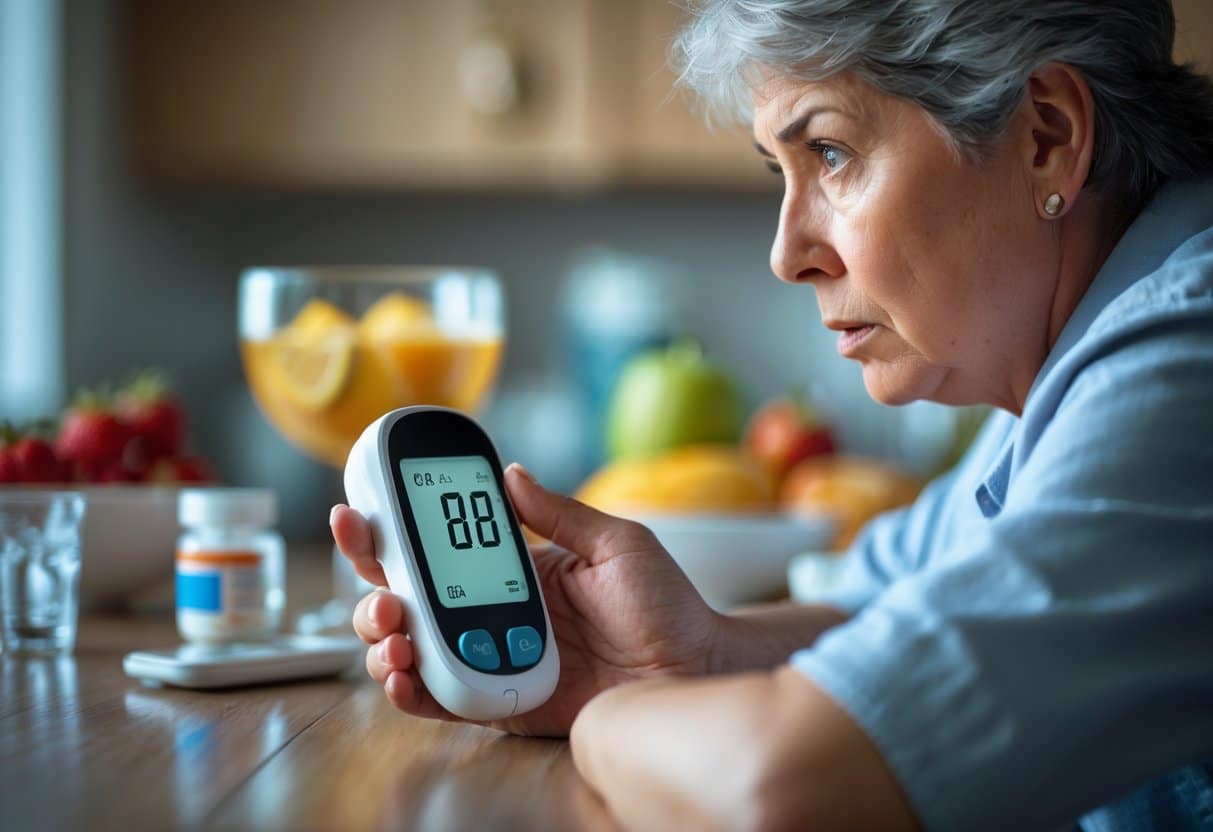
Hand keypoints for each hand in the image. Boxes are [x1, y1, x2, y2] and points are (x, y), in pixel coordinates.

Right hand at [331, 463, 721, 736]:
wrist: (693, 668)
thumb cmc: (665, 603)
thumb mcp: (616, 544)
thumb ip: (560, 514)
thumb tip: (510, 473)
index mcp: (514, 569)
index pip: (440, 547)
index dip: (392, 531)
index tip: (359, 512)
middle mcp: (491, 611)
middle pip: (409, 598)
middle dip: (375, 590)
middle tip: (381, 590)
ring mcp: (490, 656)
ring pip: (413, 648)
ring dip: (383, 639)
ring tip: (393, 633)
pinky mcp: (499, 702)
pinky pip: (441, 699)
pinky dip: (410, 691)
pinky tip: (402, 675)